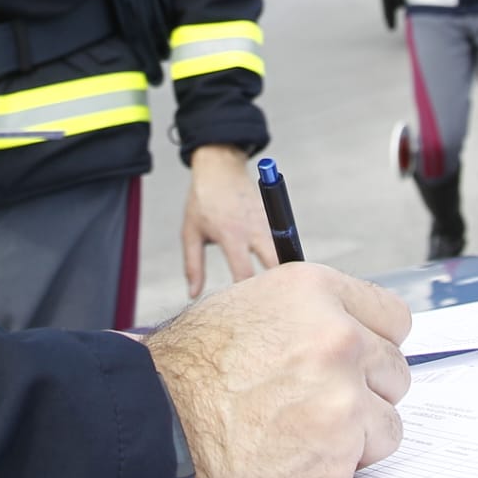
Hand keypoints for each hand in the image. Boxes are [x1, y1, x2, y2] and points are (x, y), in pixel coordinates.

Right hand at [147, 264, 410, 477]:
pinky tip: (298, 452)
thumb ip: (306, 313)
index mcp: (315, 291)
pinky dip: (341, 463)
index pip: (393, 315)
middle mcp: (337, 337)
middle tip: (320, 400)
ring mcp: (343, 394)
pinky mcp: (340, 447)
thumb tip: (345, 322)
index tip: (365, 358)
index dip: (376, 341)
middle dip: (366, 388)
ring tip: (302, 427)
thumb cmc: (192, 370)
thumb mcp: (249, 308)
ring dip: (356, 429)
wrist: (160, 425)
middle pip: (394, 368)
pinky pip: (368, 456)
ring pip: (387, 416)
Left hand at [182, 145, 276, 297]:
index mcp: (231, 234)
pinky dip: (285, 255)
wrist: (219, 167)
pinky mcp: (273, 215)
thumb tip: (193, 295)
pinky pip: (283, 240)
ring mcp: (266, 220)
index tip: (247, 311)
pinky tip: (285, 273)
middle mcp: (253, 228)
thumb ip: (193, 266)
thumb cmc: (202, 202)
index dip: (248, 294)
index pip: (245, 272)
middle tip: (279, 307)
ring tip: (287, 294)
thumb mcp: (190, 233)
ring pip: (284, 251)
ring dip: (285, 270)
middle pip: (275, 263)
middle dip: (279, 284)